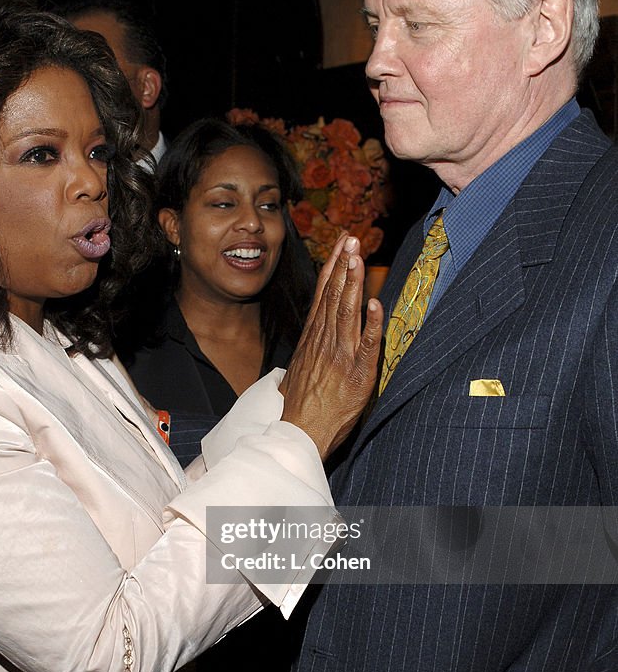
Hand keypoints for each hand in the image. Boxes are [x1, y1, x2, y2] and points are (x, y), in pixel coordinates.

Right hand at [280, 233, 382, 460]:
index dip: (333, 268)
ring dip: (353, 283)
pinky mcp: (356, 373)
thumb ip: (309, 347)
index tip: (340, 246)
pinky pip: (365, 344)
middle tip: (351, 238)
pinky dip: (371, 323)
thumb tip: (313, 334)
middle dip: (343, 265)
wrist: (301, 433)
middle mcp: (324, 341)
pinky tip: (374, 303)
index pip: (323, 295)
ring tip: (358, 258)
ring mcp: (340, 356)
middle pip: (333, 296)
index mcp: (312, 339)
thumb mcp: (298, 369)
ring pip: (346, 312)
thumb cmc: (301, 406)